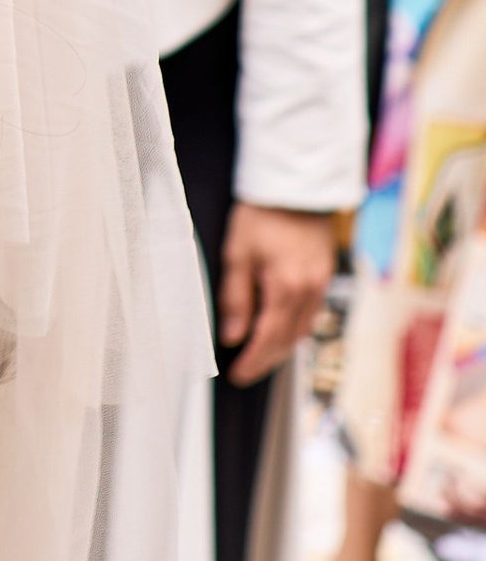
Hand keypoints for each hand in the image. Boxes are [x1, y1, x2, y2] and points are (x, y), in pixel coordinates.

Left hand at [218, 200, 337, 386]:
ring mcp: (322, 283)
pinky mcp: (326, 275)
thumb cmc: (260, 215)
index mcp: (286, 287)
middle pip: (289, 339)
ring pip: (303, 329)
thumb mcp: (237, 254)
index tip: (237, 375)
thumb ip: (236, 299)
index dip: (253, 361)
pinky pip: (312, 313)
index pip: (269, 338)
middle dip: (267, 360)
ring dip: (282, 347)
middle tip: (245, 372)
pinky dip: (294, 328)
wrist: (295, 185)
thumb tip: (233, 337)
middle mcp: (310, 290)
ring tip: (259, 357)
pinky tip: (280, 330)